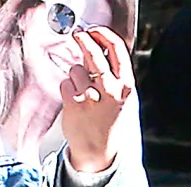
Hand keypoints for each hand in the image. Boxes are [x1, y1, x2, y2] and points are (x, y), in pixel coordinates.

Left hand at [58, 26, 133, 175]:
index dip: (104, 34)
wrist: (99, 152)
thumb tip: (98, 49)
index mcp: (125, 86)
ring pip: (76, 69)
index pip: (117, 49)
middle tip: (78, 35)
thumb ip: (113, 74)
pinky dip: (67, 88)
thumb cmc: (110, 123)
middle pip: (94, 53)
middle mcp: (110, 90)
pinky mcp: (74, 104)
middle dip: (84, 39)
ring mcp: (91, 97)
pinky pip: (65, 83)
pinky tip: (75, 101)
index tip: (95, 31)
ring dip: (76, 76)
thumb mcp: (121, 98)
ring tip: (82, 91)